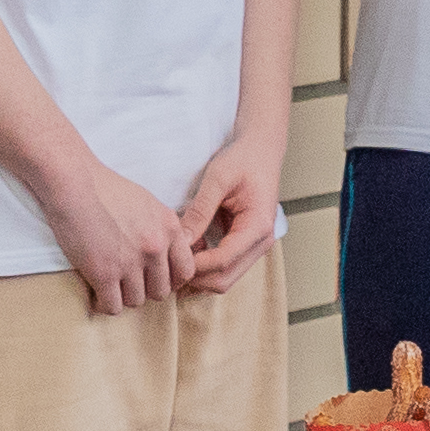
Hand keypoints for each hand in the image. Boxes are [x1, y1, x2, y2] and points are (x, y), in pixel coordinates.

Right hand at [42, 161, 189, 314]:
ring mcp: (130, 262)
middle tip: (129, 282)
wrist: (74, 183)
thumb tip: (170, 255)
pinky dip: (104, 304)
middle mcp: (155, 247)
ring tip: (111, 285)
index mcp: (170, 228)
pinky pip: (113, 307)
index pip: (186, 271)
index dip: (172, 279)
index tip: (156, 278)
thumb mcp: (149, 204)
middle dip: (145, 289)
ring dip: (123, 296)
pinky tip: (97, 293)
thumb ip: (164, 230)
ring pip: (137, 301)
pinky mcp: (104, 273)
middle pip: (161, 291)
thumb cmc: (107, 190)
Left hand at [170, 136, 282, 294]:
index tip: (170, 259)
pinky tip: (189, 253)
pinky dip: (206, 266)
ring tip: (176, 260)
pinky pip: (227, 266)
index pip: (223, 261)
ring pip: (226, 278)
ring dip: (200, 275)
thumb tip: (180, 240)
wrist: (262, 151)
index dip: (194, 265)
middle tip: (167, 268)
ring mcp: (256, 246)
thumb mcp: (218, 178)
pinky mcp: (248, 244)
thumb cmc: (244, 159)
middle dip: (196, 278)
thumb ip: (200, 211)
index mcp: (258, 226)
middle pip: (225, 279)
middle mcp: (261, 242)